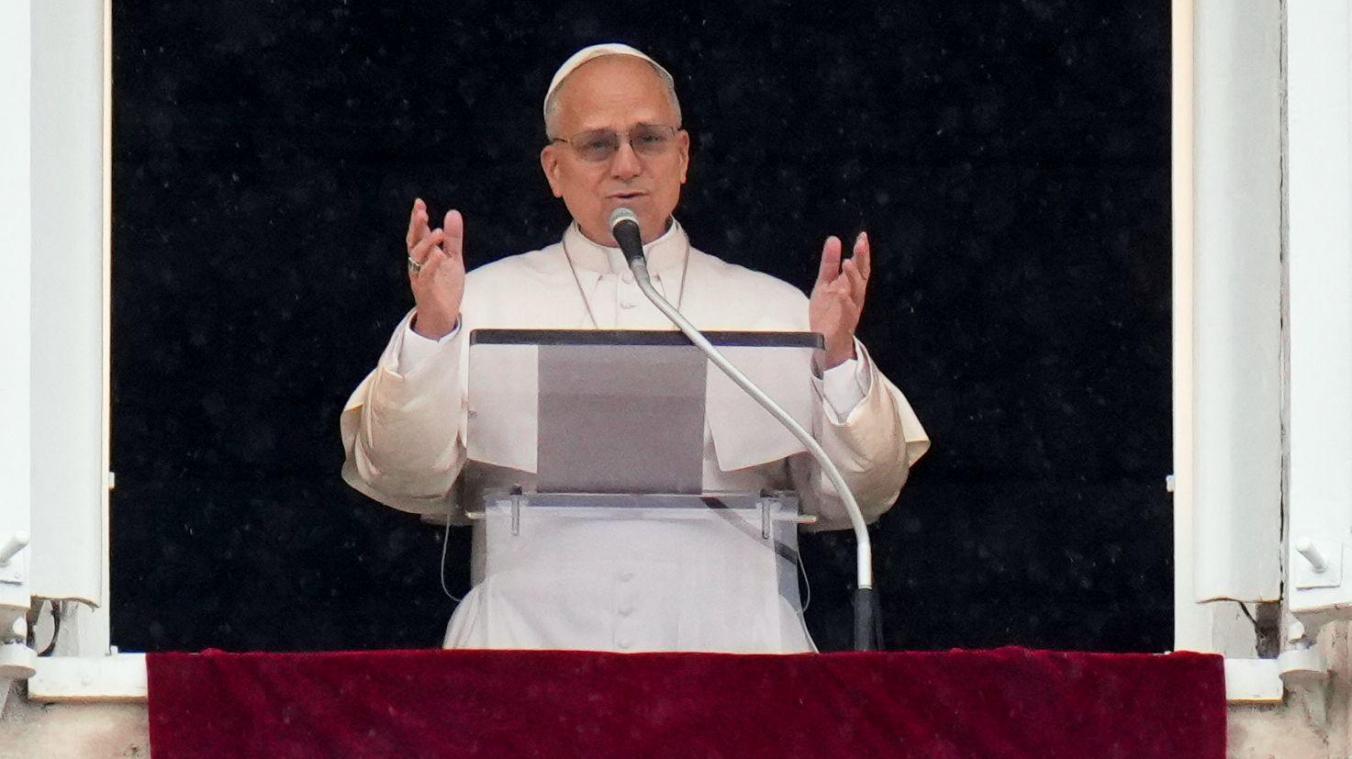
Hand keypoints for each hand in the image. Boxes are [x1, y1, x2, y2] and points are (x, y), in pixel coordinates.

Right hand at [405, 198, 465, 339]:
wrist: (443, 315)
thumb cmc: (444, 286)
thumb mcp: (453, 258)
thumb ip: (453, 237)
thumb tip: (452, 212)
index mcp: (424, 255)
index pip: (418, 233)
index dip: (417, 219)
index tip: (419, 203)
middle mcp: (418, 264)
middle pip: (413, 242)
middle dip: (416, 226)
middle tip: (420, 212)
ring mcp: (420, 276)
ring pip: (417, 257)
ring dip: (427, 243)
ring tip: (438, 232)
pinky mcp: (425, 290)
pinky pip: (426, 275)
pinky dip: (431, 264)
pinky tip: (439, 255)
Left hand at [808, 231, 870, 368]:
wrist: (826, 342)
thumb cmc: (828, 311)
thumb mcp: (825, 284)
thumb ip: (829, 264)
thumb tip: (834, 239)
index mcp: (851, 286)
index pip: (860, 266)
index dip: (862, 252)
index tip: (862, 236)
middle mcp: (855, 296)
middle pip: (862, 275)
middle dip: (862, 259)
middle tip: (861, 243)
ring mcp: (851, 309)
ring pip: (857, 291)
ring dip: (853, 277)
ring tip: (847, 263)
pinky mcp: (844, 323)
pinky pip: (847, 311)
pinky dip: (845, 301)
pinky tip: (842, 292)